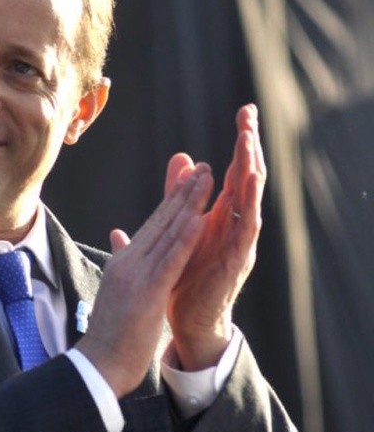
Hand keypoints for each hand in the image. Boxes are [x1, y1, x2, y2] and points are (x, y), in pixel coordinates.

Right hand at [77, 164, 212, 397]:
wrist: (99, 362)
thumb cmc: (110, 332)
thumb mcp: (116, 290)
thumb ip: (121, 260)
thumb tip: (118, 236)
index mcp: (124, 262)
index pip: (152, 225)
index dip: (172, 200)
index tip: (187, 178)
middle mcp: (129, 261)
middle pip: (160, 220)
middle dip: (183, 192)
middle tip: (201, 166)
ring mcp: (137, 274)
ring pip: (167, 232)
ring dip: (189, 204)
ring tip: (206, 179)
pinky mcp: (147, 292)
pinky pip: (170, 260)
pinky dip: (185, 239)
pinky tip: (200, 219)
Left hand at [165, 104, 266, 369]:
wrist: (187, 320)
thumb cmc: (185, 276)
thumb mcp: (181, 228)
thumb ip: (180, 196)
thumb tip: (181, 160)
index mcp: (220, 216)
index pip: (233, 172)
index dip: (240, 143)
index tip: (245, 111)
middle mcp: (234, 226)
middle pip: (246, 179)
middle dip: (249, 148)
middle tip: (251, 116)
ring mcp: (237, 244)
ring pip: (250, 202)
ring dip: (250, 174)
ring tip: (250, 145)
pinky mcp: (233, 265)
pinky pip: (243, 236)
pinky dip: (246, 213)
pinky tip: (247, 194)